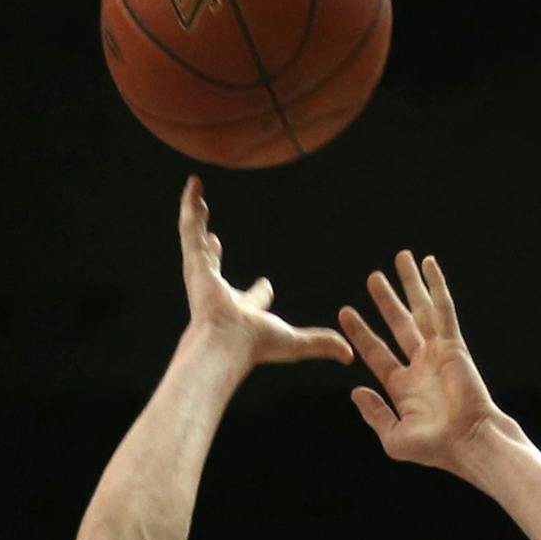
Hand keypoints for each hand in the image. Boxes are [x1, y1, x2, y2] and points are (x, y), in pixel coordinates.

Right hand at [177, 177, 352, 367]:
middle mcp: (218, 290)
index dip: (260, 292)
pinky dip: (191, 205)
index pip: (253, 297)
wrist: (226, 344)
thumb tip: (349, 355)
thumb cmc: (256, 346)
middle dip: (213, 253)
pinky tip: (194, 184)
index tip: (267, 283)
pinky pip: (192, 227)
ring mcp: (203, 273)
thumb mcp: (295, 343)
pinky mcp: (194, 260)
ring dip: (197, 216)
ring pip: (198, 238)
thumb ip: (320, 343)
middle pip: (216, 267)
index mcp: (242, 310)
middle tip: (214, 239)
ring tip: (196, 194)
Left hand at [339, 251, 506, 471]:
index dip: (361, 333)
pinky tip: (429, 264)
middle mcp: (421, 366)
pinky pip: (443, 309)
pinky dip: (436, 285)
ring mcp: (438, 353)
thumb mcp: (394, 438)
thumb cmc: (435, 448)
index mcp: (404, 387)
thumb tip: (356, 392)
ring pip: (421, 310)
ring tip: (401, 259)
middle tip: (373, 278)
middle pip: (399, 324)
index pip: (377, 352)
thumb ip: (374, 414)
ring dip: (411, 285)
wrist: (468, 443)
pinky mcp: (454, 345)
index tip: (346, 312)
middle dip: (386, 301)